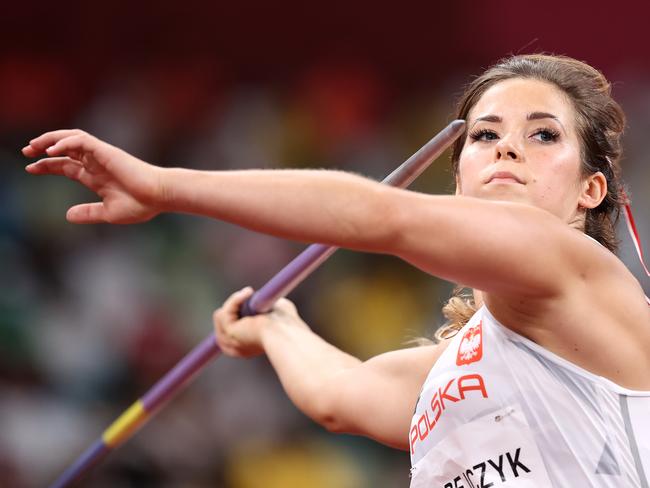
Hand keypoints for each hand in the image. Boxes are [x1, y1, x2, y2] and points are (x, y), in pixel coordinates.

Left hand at [23, 129, 165, 223]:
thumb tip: (67, 216)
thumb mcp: (108, 213)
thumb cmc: (141, 205)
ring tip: (34, 147)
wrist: (158, 196)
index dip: (47, 165)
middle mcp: (96, 163)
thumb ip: (88, 213)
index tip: (30, 168)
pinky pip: (81, 141)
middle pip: (64, 149)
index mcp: (96, 177)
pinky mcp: (106, 151)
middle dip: (43, 149)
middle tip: (26, 152)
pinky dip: (65, 142)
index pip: (66, 165)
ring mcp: (101, 156)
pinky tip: (52, 151)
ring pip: (70, 139)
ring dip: (50, 140)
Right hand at [213, 287, 307, 357]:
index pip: (228, 330)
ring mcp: (228, 342)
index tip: (241, 298)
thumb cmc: (286, 324)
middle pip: (221, 322)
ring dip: (234, 301)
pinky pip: (224, 312)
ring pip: (220, 316)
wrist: (285, 332)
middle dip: (232, 305)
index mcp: (245, 347)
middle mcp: (233, 348)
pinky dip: (235, 300)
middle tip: (249, 292)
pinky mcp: (228, 333)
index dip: (232, 314)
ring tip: (250, 293)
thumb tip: (263, 297)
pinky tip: (248, 292)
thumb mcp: (274, 312)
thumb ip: (265, 306)